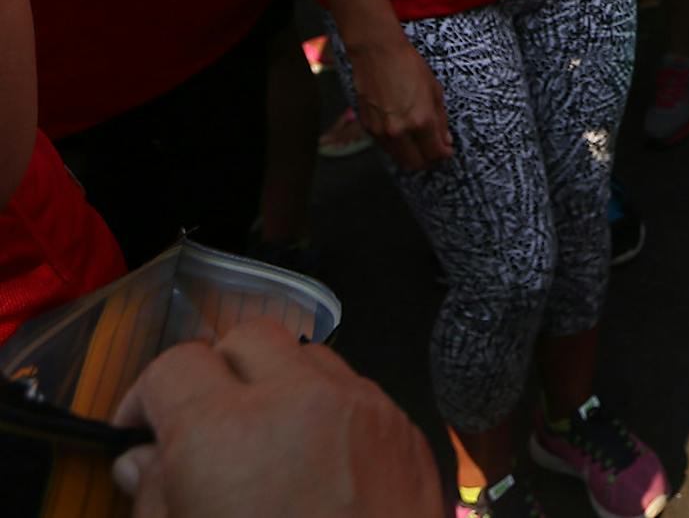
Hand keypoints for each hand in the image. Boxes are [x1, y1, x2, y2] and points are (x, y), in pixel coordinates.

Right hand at [111, 321, 436, 517]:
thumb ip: (155, 495)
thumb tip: (144, 461)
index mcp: (226, 432)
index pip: (175, 366)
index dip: (148, 395)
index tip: (141, 426)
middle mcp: (298, 401)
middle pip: (248, 338)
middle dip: (217, 371)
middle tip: (201, 420)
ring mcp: (360, 407)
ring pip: (308, 354)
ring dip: (277, 382)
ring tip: (261, 437)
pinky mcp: (402, 426)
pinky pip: (354, 388)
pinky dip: (326, 407)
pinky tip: (314, 455)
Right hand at [345, 34, 451, 170]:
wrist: (377, 53)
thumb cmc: (409, 66)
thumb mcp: (435, 91)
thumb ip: (441, 120)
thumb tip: (445, 141)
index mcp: (420, 121)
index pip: (434, 153)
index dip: (444, 155)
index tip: (447, 151)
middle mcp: (399, 131)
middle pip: (415, 164)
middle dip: (428, 161)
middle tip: (435, 153)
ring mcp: (381, 131)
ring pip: (398, 158)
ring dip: (412, 156)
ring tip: (421, 145)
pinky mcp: (367, 127)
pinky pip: (385, 147)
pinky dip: (397, 146)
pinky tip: (404, 135)